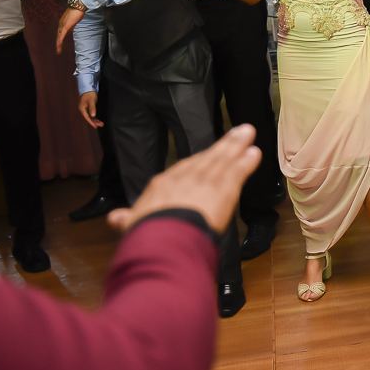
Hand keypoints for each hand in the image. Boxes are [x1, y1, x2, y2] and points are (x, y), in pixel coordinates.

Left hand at [56, 7, 83, 53]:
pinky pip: (62, 35)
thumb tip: (70, 30)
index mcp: (62, 23)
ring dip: (58, 44)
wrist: (77, 6)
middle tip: (58, 51)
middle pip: (58, 35)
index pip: (60, 32)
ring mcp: (62, 25)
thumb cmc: (77, 11)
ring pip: (59, 37)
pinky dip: (60, 41)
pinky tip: (59, 45)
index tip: (60, 45)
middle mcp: (60, 24)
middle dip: (58, 44)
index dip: (60, 39)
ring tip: (58, 51)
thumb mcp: (74, 20)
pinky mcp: (65, 26)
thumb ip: (71, 25)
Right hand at [78, 91, 103, 127]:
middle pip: (88, 118)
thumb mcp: (92, 101)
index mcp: (82, 108)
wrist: (88, 88)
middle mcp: (82, 110)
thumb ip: (92, 108)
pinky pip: (90, 115)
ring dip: (95, 120)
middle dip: (95, 122)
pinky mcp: (87, 108)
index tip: (95, 126)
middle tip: (101, 125)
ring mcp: (85, 109)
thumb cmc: (89, 94)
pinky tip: (98, 120)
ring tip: (101, 124)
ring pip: (90, 117)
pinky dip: (94, 118)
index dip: (91, 122)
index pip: (87, 117)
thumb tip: (93, 116)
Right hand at [107, 124, 262, 233]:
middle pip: (205, 158)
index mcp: (162, 185)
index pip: (182, 169)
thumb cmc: (148, 234)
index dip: (196, 164)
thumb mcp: (134, 225)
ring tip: (248, 132)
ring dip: (236, 145)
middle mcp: (185, 178)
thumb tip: (115, 218)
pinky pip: (237, 171)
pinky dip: (246, 161)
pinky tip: (254, 153)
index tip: (207, 157)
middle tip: (237, 134)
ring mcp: (205, 181)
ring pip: (222, 159)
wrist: (164, 237)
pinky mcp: (224, 188)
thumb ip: (128, 219)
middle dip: (222, 146)